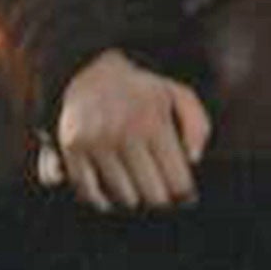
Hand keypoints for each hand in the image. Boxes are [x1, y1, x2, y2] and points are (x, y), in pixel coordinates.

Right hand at [54, 49, 210, 211]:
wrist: (89, 69)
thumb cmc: (142, 91)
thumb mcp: (178, 95)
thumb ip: (198, 126)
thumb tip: (193, 160)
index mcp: (153, 120)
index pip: (177, 182)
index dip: (185, 194)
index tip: (184, 194)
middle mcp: (122, 132)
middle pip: (153, 196)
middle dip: (162, 198)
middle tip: (161, 190)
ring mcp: (95, 141)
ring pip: (125, 198)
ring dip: (134, 198)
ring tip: (138, 186)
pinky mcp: (72, 147)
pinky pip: (90, 193)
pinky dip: (102, 200)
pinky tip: (111, 193)